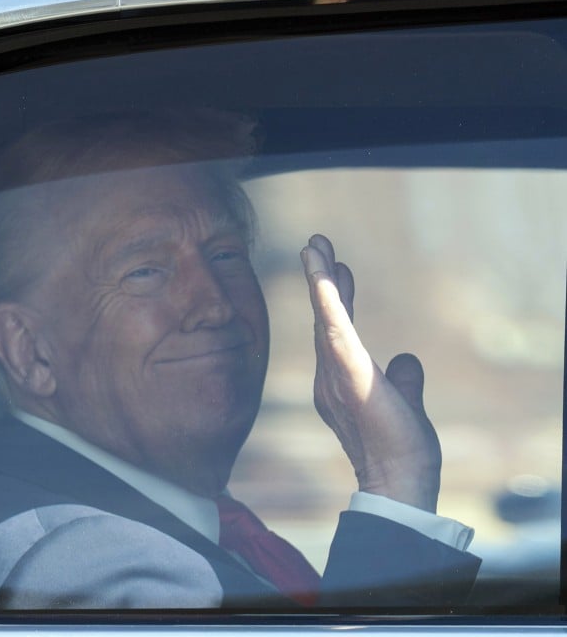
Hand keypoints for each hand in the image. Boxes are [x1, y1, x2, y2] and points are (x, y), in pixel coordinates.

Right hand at [300, 234, 440, 511]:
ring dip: (319, 280)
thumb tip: (407, 360)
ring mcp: (335, 374)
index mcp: (341, 379)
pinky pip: (335, 330)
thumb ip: (403, 379)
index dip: (337, 297)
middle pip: (324, 317)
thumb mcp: (403, 402)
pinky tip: (324, 274)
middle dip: (320, 278)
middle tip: (317, 242)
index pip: (338, 329)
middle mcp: (329, 374)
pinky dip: (328, 300)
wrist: (399, 482)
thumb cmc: (399, 452)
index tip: (339, 267)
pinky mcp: (348, 374)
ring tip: (315, 246)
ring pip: (324, 318)